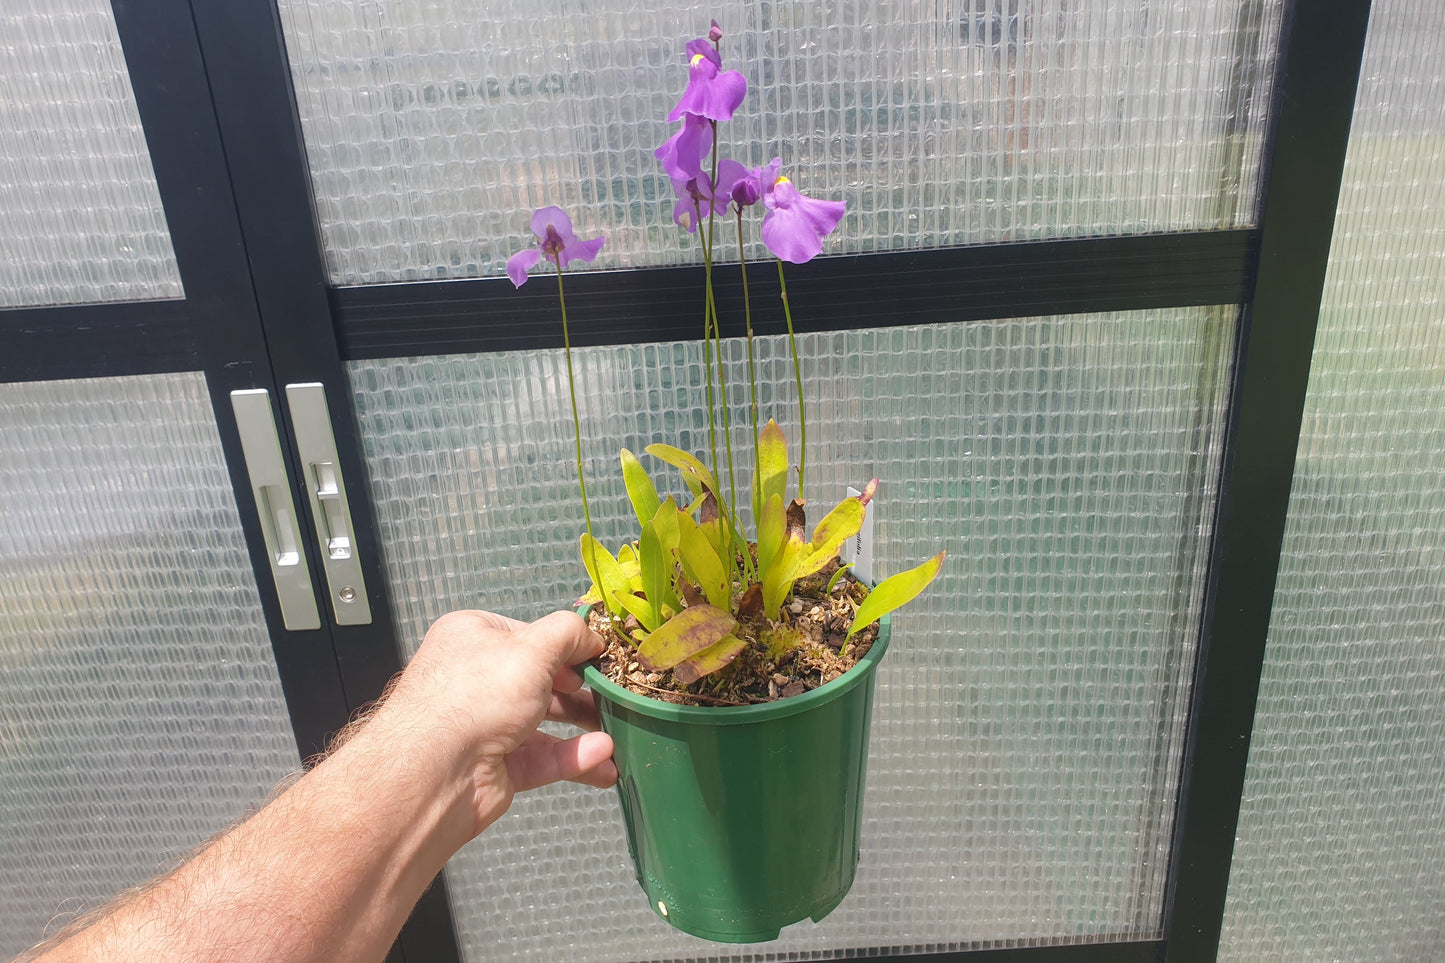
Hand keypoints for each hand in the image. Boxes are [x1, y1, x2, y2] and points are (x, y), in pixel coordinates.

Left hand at [373, 609, 616, 838]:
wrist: (434, 773)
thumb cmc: (477, 696)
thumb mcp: (532, 648)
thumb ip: (568, 633)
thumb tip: (591, 636)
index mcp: (474, 638)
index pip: (529, 635)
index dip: (568, 645)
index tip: (603, 657)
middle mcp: (476, 679)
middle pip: (541, 680)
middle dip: (582, 691)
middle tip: (618, 697)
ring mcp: (484, 725)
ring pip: (544, 723)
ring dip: (584, 728)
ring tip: (622, 734)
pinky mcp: (495, 766)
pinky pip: (541, 759)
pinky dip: (573, 759)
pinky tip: (604, 761)